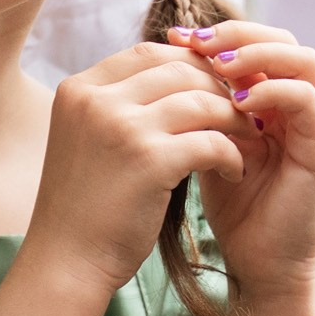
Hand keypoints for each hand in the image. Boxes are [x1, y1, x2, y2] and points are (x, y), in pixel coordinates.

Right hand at [29, 43, 247, 300]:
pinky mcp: (149, 160)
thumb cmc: (84, 207)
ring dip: (233, 118)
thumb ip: (122, 106)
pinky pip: (210, 141)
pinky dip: (231, 155)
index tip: (217, 87)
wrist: (65, 262)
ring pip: (200, 100)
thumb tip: (181, 78)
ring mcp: (121, 127)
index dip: (190, 63)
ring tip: (249, 138)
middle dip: (218, 87)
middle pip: (178, 68)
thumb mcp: (91, 140)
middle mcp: (96, 99)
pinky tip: (235, 171)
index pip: (148, 53)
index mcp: (78, 89)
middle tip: (245, 109)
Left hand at [167, 21, 314, 304]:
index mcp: (277, 100)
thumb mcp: (208, 143)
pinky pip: (307, 102)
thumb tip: (159, 63)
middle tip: (197, 41)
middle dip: (238, 34)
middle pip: (284, 40)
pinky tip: (238, 102)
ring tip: (218, 64)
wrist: (258, 263)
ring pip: (304, 61)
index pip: (257, 43)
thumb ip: (201, 106)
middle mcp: (304, 106)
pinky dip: (274, 91)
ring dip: (259, 55)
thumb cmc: (234, 205)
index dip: (218, 34)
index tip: (174, 37)